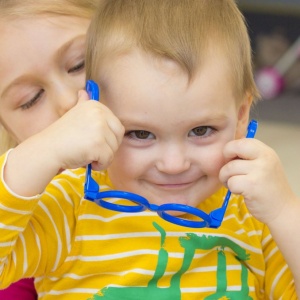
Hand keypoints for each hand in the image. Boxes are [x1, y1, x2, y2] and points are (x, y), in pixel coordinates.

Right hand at [4, 90, 123, 195]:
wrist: (47, 149)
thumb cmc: (62, 136)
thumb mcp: (73, 114)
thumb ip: (82, 104)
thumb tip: (83, 92)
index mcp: (95, 106)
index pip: (117, 126)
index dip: (108, 138)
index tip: (94, 141)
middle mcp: (99, 113)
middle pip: (118, 136)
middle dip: (108, 147)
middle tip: (92, 150)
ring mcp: (99, 128)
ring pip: (114, 149)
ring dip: (103, 157)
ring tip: (87, 154)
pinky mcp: (98, 144)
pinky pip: (108, 159)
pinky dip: (100, 165)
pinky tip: (87, 161)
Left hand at [219, 138, 295, 224]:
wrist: (282, 210)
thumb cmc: (267, 187)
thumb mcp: (263, 165)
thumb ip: (248, 155)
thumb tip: (227, 148)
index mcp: (266, 151)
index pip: (241, 141)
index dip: (231, 150)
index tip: (233, 160)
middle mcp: (264, 158)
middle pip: (232, 149)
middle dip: (225, 160)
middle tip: (229, 170)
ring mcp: (259, 171)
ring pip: (228, 168)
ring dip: (226, 178)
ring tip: (236, 184)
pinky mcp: (252, 186)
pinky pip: (231, 182)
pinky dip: (231, 189)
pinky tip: (240, 192)